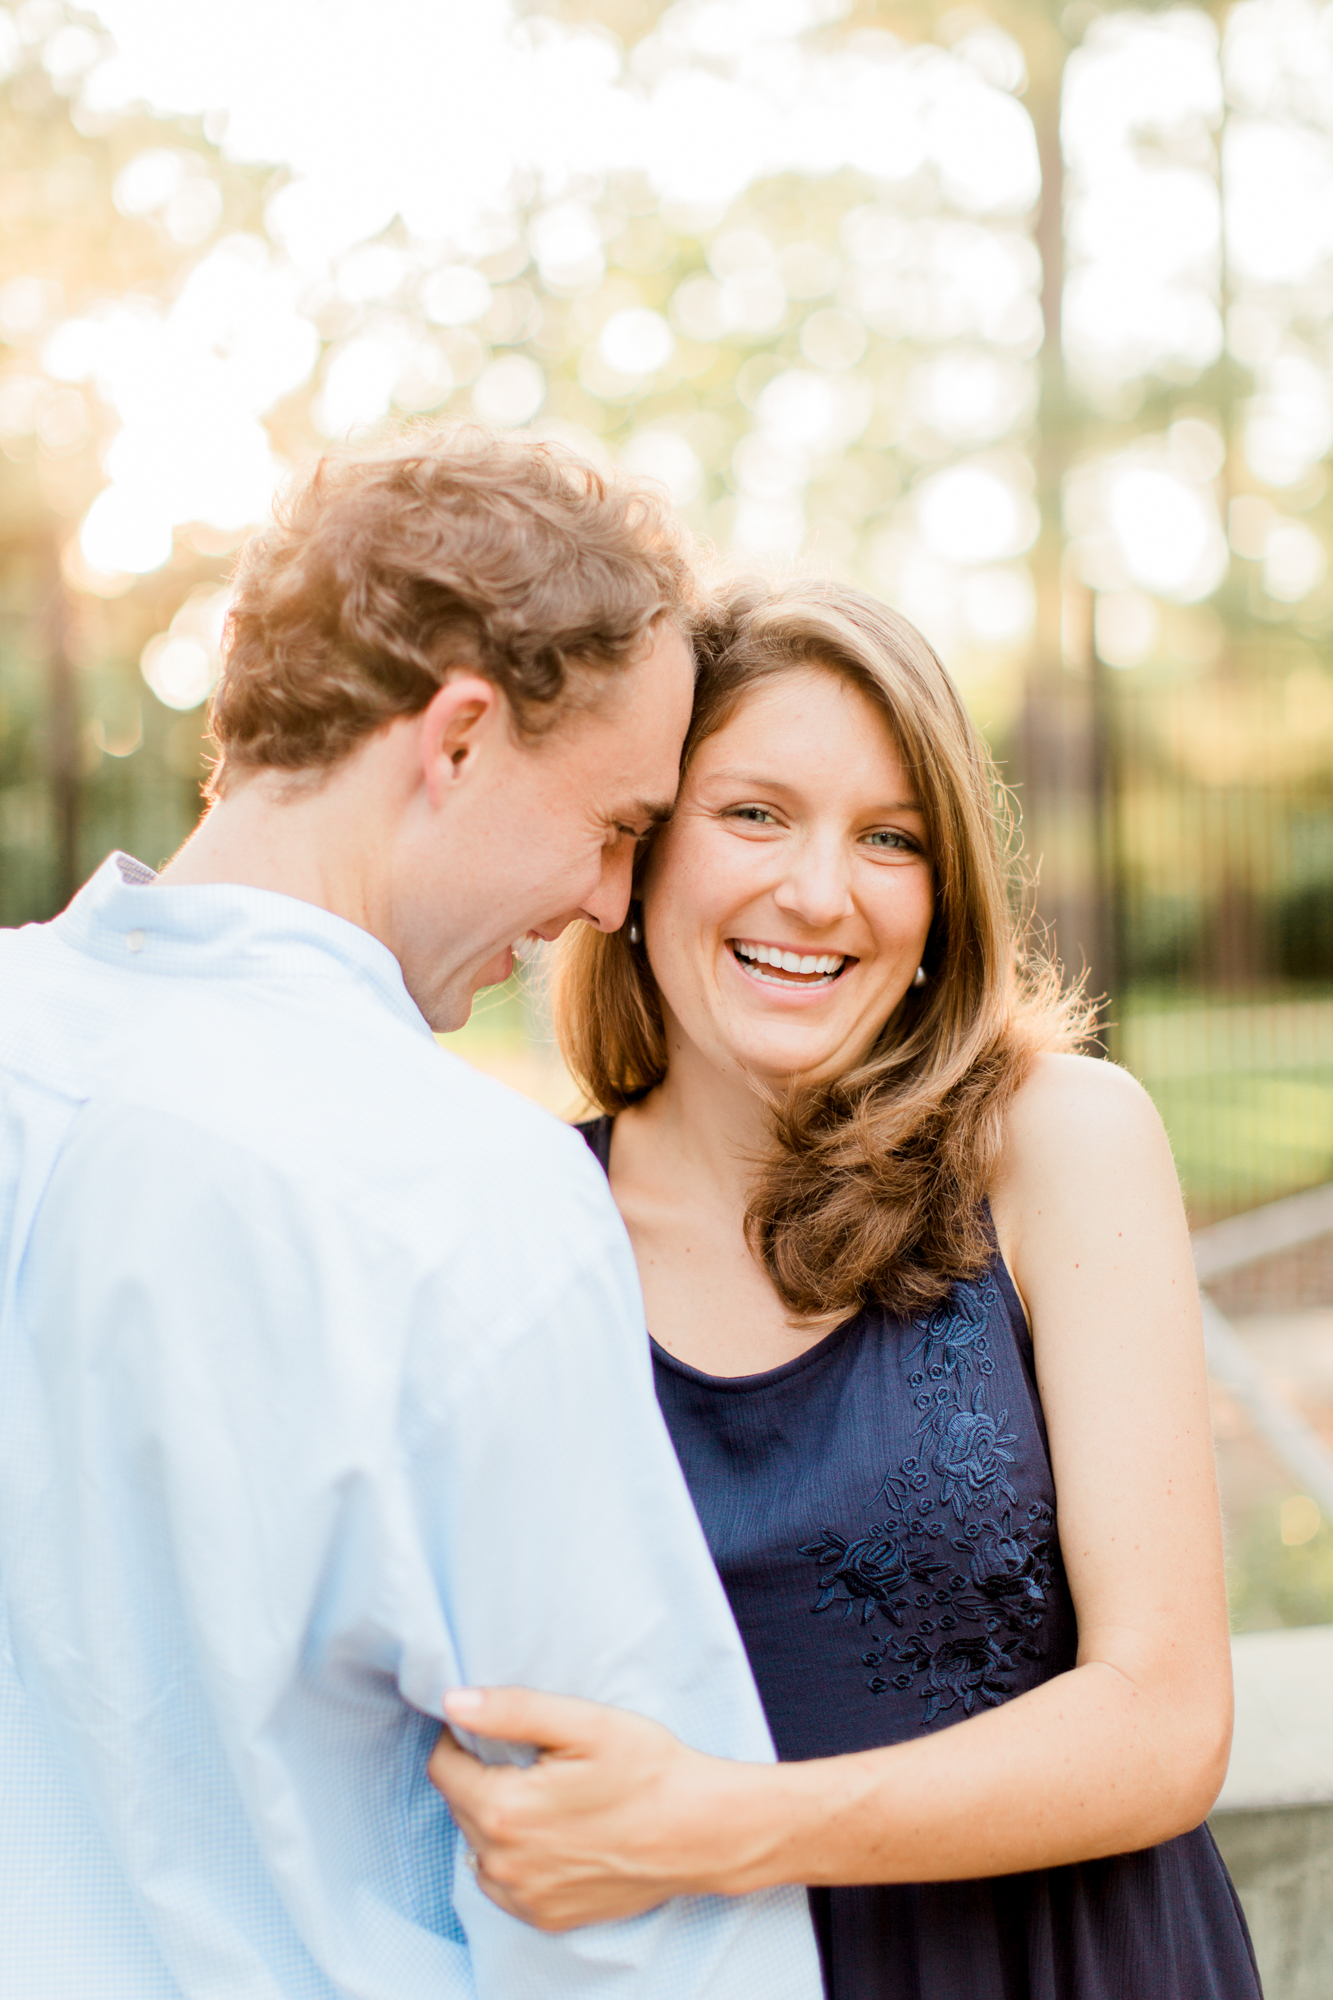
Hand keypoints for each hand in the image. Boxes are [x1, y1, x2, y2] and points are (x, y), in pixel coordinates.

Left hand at [428, 1686, 771, 1931]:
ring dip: (496, 1819)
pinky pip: (505, 1882)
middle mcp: (503, 1864)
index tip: (496, 1730)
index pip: (443, 1768)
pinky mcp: (546, 1916)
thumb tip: (452, 1702)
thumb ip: (511, 1711)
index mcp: (504, 1810)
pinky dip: (517, 1856)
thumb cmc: (648, 1770)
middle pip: (460, 1806)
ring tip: (546, 1795)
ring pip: (479, 1846)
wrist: (700, 1831)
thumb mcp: (584, 1724)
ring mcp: (524, 1897)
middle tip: (533, 1759)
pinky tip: (556, 1833)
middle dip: (483, 1776)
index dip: (463, 1740)